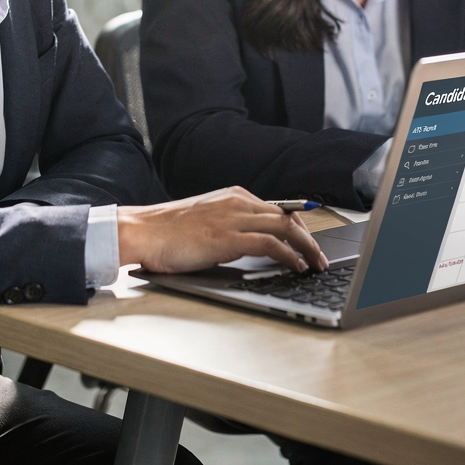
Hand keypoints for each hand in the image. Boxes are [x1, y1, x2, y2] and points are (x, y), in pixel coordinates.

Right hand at [118, 186, 327, 274]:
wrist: (144, 231)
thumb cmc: (169, 231)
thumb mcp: (207, 220)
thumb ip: (231, 224)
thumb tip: (253, 242)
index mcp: (234, 196)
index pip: (279, 209)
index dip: (300, 227)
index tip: (309, 243)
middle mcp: (238, 202)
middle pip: (288, 217)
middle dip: (309, 239)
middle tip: (320, 258)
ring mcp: (234, 218)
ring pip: (286, 228)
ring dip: (307, 248)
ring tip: (316, 265)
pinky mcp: (229, 238)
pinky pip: (271, 244)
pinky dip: (290, 256)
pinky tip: (297, 267)